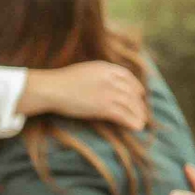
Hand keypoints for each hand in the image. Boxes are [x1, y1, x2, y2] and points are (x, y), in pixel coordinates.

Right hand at [22, 61, 149, 131]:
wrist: (52, 88)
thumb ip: (98, 75)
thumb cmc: (61, 81)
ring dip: (138, 114)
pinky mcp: (104, 107)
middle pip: (131, 91)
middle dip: (139, 104)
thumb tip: (104, 83)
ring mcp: (108, 92)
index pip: (127, 76)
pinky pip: (124, 115)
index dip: (136, 86)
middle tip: (142, 112)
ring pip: (131, 104)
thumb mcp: (84, 71)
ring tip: (141, 122)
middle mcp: (110, 79)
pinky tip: (136, 127)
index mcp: (105, 67)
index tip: (140, 94)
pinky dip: (132, 121)